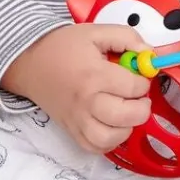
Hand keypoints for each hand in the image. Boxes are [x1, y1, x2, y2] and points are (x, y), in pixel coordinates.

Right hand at [1, 24, 151, 155]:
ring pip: (111, 138)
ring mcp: (78, 119)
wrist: (30, 62)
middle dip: (142, 107)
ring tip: (126, 112)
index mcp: (94, 74)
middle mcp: (86, 101)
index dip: (144, 81)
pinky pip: (95, 148)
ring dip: (126, 128)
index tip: (138, 76)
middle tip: (138, 97)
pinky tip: (112, 124)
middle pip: (126, 117)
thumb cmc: (62, 47)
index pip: (133, 87)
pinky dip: (109, 141)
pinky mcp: (72, 130)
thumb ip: (127, 37)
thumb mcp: (96, 32)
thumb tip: (148, 53)